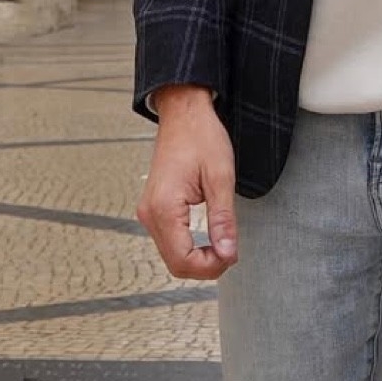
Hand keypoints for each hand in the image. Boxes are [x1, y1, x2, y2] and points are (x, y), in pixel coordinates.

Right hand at [137, 85, 238, 279]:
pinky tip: (208, 237)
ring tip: (223, 242)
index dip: (210, 267)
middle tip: (231, 251)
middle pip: (175, 263)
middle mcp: (149, 214)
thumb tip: (228, 254)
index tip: (232, 255)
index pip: (182, 260)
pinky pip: (169, 240)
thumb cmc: (202, 137)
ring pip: (171, 254)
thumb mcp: (220, 178)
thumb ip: (223, 219)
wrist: (183, 113)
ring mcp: (148, 211)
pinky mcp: (153, 208)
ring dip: (197, 257)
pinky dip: (189, 245)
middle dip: (205, 265)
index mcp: (163, 208)